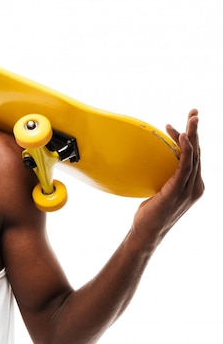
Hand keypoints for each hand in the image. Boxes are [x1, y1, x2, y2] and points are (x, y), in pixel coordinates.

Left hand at [132, 109, 203, 244]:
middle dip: (196, 130)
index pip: (193, 156)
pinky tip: (184, 138)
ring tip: (192, 118)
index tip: (180, 123)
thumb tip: (150, 159)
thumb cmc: (150, 212)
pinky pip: (184, 167)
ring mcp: (189, 189)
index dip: (188, 138)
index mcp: (191, 185)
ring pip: (194, 156)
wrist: (146, 231)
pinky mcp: (178, 191)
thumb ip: (161, 175)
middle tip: (193, 112)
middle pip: (198, 152)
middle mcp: (194, 186)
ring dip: (193, 135)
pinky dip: (186, 151)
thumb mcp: (157, 188)